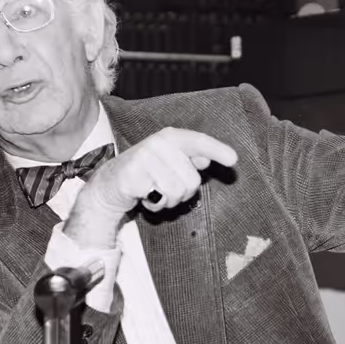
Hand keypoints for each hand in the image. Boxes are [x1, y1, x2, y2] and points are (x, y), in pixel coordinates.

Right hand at [66, 128, 237, 246]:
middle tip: (166, 188)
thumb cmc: (148, 173)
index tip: (233, 159)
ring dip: (168, 200)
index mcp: (171, 138)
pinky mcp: (132, 176)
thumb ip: (189, 159)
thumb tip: (206, 159)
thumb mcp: (170, 163)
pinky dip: (155, 205)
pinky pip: (159, 199)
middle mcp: (158, 143)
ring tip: (156, 192)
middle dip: (183, 193)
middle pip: (192, 180)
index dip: (217, 150)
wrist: (110, 183)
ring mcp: (144, 158)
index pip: (198, 142)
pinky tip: (145, 197)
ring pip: (177, 192)